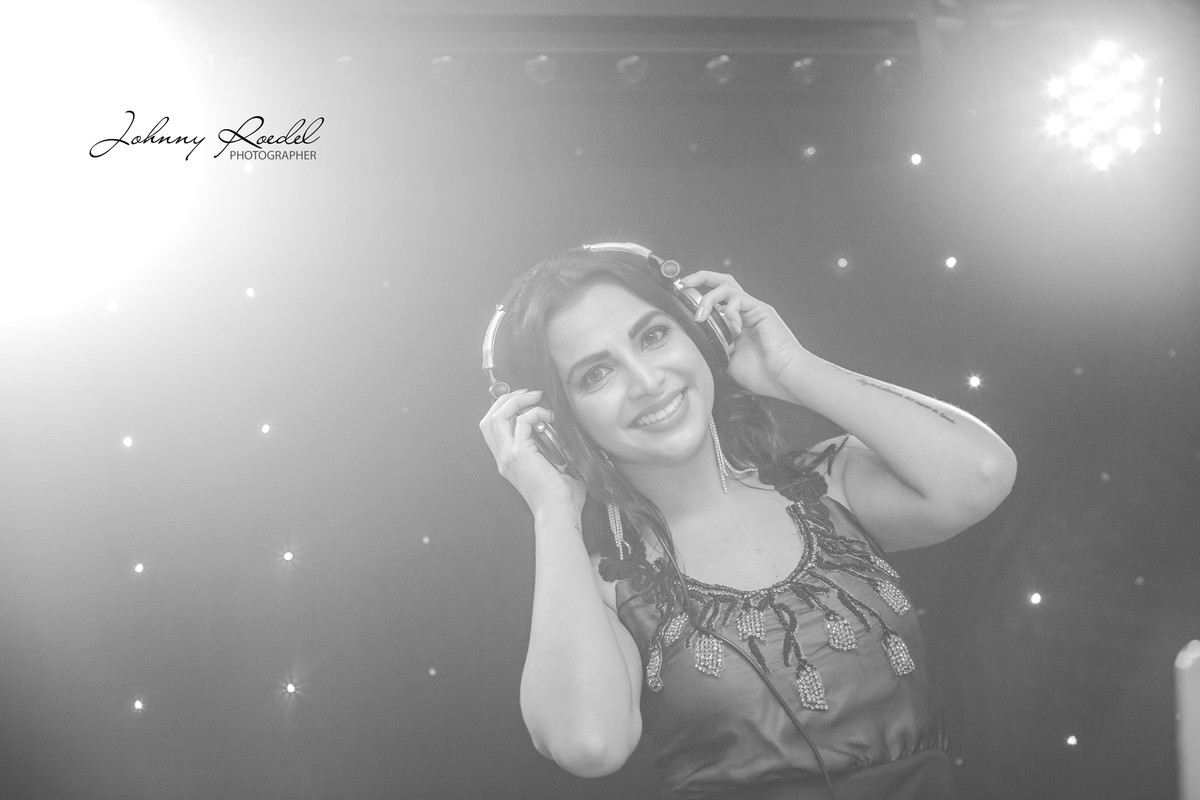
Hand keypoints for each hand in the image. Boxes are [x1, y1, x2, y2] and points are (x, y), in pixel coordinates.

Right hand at [479, 389, 586, 516]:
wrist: (559, 513)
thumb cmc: (561, 498)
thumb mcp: (552, 468)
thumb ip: (552, 450)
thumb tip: (567, 433)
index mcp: (508, 461)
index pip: (493, 429)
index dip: (504, 409)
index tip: (525, 401)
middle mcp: (503, 458)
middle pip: (488, 418)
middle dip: (506, 399)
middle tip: (527, 394)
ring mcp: (508, 456)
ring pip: (497, 416)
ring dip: (515, 401)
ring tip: (534, 396)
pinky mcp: (520, 454)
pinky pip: (521, 421)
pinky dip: (535, 413)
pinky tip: (549, 416)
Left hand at [678, 271, 809, 400]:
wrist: (784, 378)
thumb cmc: (762, 373)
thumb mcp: (727, 362)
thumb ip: (714, 349)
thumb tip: (696, 345)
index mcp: (735, 321)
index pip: (715, 298)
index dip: (697, 295)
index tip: (680, 298)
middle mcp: (743, 311)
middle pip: (721, 281)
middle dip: (699, 277)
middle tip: (683, 284)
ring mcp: (752, 308)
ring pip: (726, 285)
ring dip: (709, 298)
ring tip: (701, 315)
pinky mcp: (761, 310)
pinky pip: (739, 299)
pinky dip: (729, 310)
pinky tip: (733, 328)